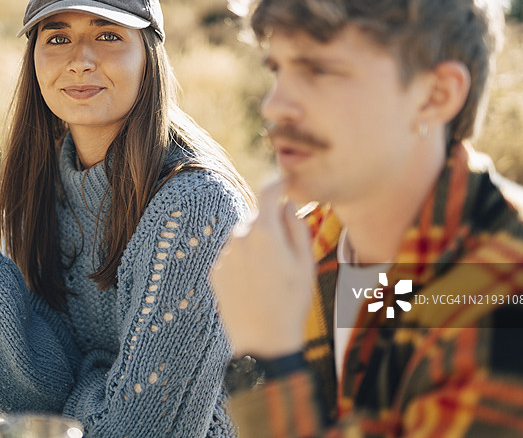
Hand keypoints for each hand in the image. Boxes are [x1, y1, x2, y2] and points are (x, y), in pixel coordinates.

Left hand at [211, 179, 314, 357]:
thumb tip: (286, 204)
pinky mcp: (216, 272)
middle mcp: (240, 238)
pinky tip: (256, 287)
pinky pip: (234, 257)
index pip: (268, 192)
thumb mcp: (306, 263)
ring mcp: (225, 255)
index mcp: (265, 232)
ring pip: (244, 238)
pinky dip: (245, 263)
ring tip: (271, 278)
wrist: (264, 342)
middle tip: (288, 255)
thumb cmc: (292, 302)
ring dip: (257, 246)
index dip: (278, 182)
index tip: (285, 181)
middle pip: (257, 218)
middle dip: (271, 226)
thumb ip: (297, 226)